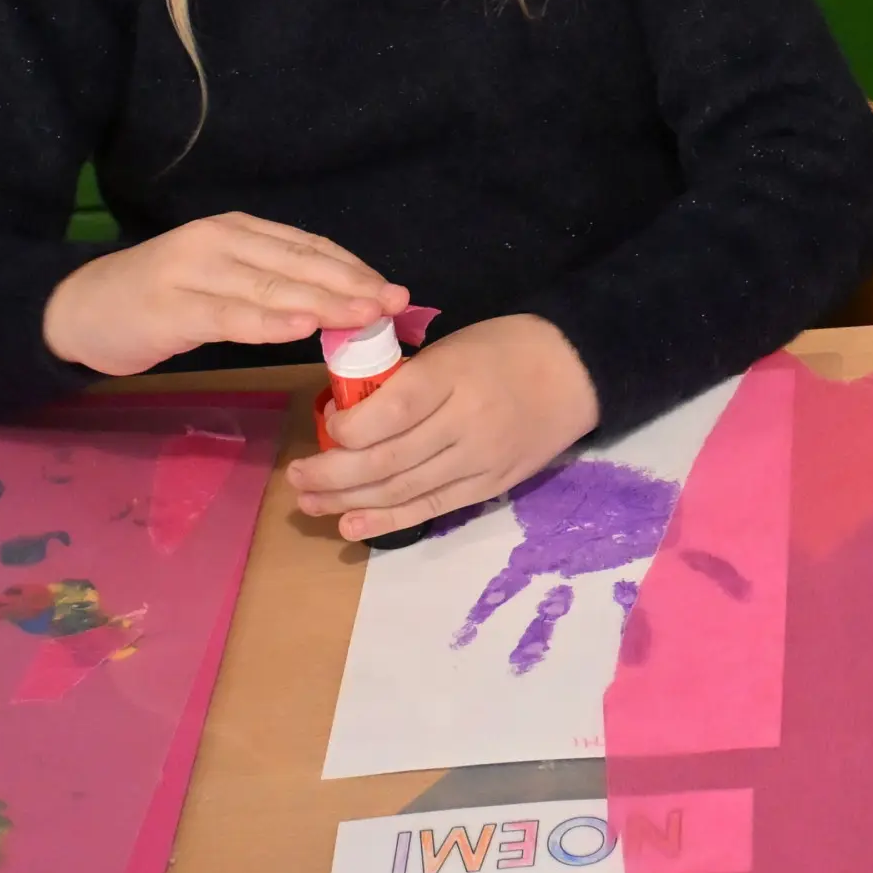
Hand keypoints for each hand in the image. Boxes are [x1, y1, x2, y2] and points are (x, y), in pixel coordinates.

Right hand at [42, 212, 406, 377]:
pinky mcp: (171, 307)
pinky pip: (229, 316)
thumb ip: (269, 284)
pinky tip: (301, 330)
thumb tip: (338, 305)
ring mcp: (193, 271)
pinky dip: (269, 323)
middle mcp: (220, 241)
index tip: (394, 292)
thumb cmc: (158, 299)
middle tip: (394, 306)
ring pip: (272, 288)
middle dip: (352, 285)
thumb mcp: (220, 280)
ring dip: (324, 302)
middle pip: (299, 263)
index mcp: (237, 230)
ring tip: (365, 316)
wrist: (75, 309)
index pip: (309, 247)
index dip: (354, 268)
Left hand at [289, 314, 600, 540]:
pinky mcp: (490, 485)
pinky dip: (387, 521)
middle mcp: (466, 422)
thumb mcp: (453, 346)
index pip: (395, 409)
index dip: (350, 427)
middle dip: (333, 474)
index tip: (326, 426)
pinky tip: (351, 526)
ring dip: (349, 501)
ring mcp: (480, 459)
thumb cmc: (504, 348)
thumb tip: (349, 412)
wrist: (577, 372)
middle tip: (296, 477)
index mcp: (455, 374)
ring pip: (403, 490)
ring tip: (310, 503)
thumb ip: (406, 379)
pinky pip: (431, 508)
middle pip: (389, 459)